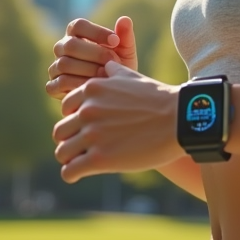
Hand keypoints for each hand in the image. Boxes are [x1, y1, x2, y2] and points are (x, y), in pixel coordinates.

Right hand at [46, 16, 137, 99]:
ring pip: (65, 64)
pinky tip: (94, 88)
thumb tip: (125, 19)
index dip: (97, 32)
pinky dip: (79, 85)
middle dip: (95, 54)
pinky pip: (60, 82)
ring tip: (107, 76)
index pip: (78, 25)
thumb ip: (125, 36)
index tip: (116, 41)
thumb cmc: (117, 68)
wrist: (112, 95)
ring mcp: (55, 67)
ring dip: (89, 70)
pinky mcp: (53, 86)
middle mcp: (62, 48)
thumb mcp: (125, 52)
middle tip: (113, 62)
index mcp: (76, 34)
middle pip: (70, 44)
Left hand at [52, 61, 183, 182]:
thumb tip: (106, 64)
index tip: (85, 129)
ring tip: (78, 163)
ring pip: (62, 152)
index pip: (66, 108)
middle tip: (81, 148)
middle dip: (69, 140)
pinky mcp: (99, 159)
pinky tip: (77, 175)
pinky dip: (71, 174)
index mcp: (91, 90)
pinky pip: (70, 171)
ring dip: (69, 158)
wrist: (178, 119)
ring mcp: (92, 135)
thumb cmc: (158, 99)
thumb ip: (113, 71)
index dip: (75, 120)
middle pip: (60, 131)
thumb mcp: (132, 77)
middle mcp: (87, 111)